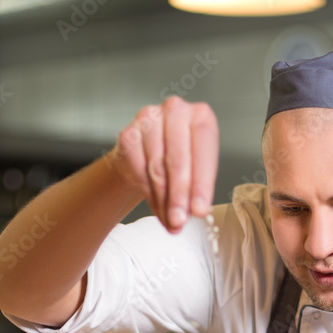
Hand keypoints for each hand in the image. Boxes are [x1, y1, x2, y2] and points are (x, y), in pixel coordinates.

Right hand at [108, 96, 218, 232]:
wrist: (148, 151)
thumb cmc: (179, 158)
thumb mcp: (197, 169)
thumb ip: (197, 190)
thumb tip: (192, 213)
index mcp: (201, 116)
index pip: (204, 151)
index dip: (201, 184)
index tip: (199, 210)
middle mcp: (175, 111)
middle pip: (177, 160)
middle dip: (179, 197)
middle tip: (179, 221)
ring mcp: (149, 120)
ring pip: (156, 169)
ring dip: (163, 200)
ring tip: (170, 221)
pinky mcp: (128, 134)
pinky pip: (138, 171)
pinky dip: (149, 195)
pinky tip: (157, 208)